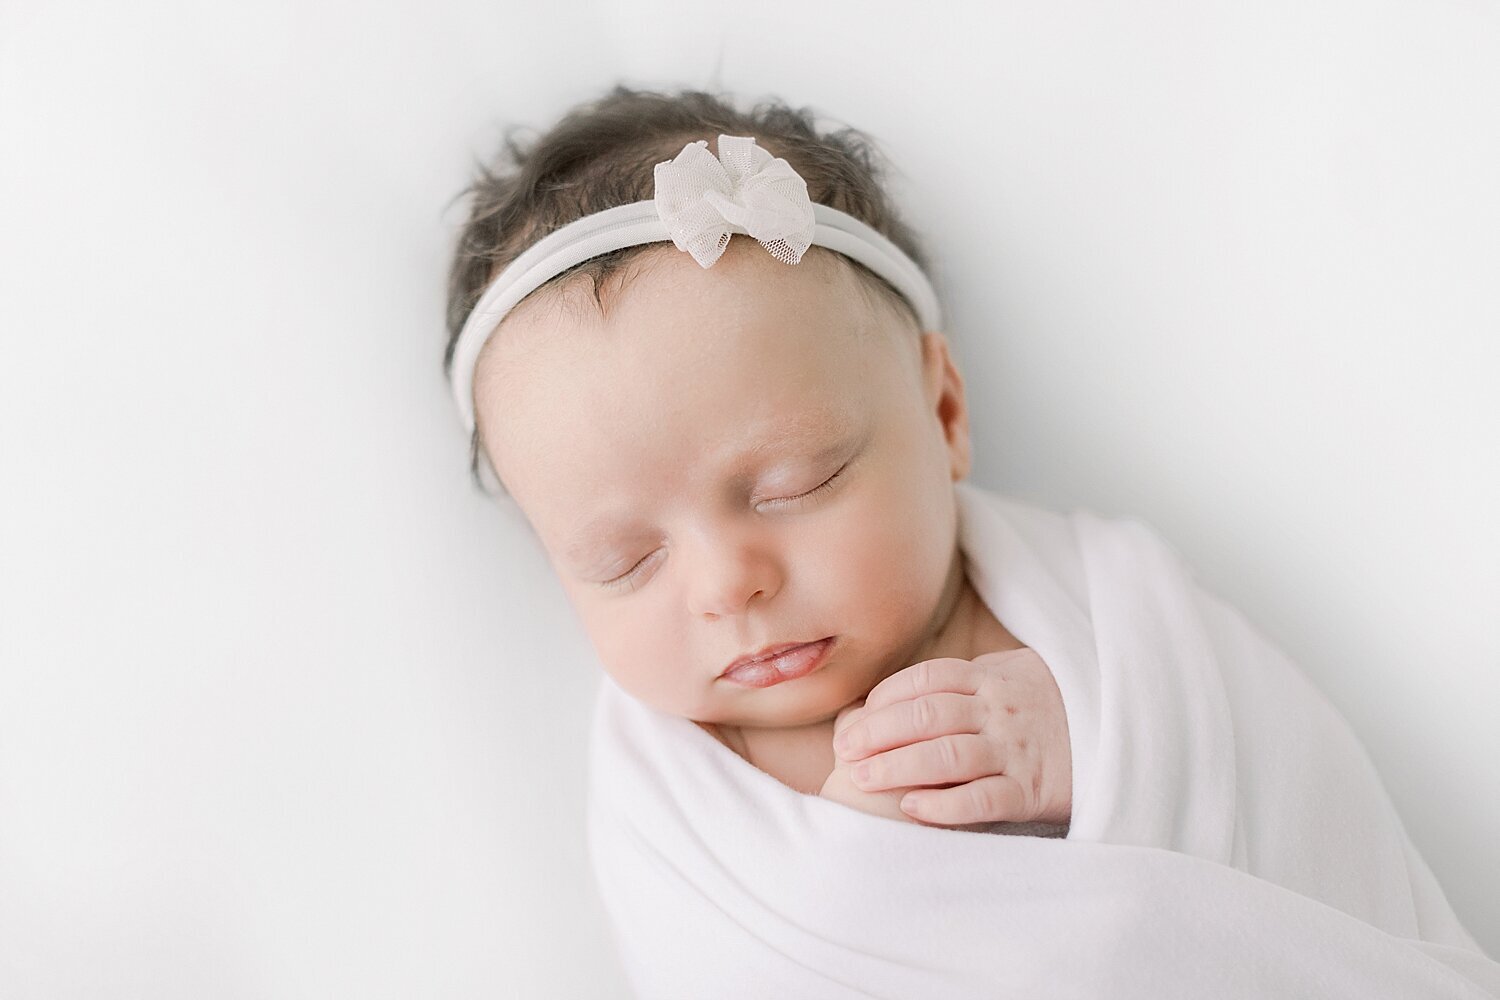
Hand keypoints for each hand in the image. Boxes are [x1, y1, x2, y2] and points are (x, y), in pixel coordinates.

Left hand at [832, 649, 1071, 827]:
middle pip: (927, 714)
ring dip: (898, 766)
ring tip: (862, 779)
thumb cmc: (1057, 703)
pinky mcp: (1034, 791)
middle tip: (844, 754)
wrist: (1127, 730)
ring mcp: (1017, 750)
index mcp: (992, 678)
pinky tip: (912, 809)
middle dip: (878, 733)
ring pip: (948, 755)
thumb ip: (968, 677)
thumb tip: (904, 690)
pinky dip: (945, 804)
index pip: (925, 679)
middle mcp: (1001, 710)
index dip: (883, 700)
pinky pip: (984, 798)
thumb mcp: (1016, 672)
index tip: (853, 722)